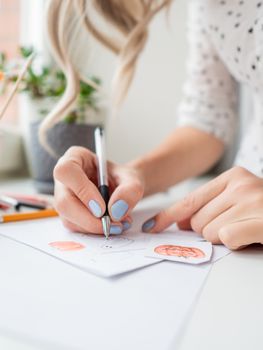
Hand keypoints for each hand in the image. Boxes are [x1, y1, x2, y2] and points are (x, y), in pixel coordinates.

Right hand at [54, 146, 143, 234]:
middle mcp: (64, 178)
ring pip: (68, 218)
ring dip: (94, 227)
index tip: (101, 208)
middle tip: (110, 224)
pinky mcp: (68, 214)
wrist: (122, 189)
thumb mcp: (132, 179)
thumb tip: (116, 210)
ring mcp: (63, 197)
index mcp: (75, 158)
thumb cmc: (122, 178)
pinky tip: (111, 225)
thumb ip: (130, 190)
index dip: (82, 191)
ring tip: (118, 224)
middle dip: (88, 218)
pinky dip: (94, 230)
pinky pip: (76, 227)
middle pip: (64, 201)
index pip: (67, 171)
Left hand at [142, 167, 262, 249]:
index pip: (189, 200)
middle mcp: (242, 184)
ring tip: (246, 229)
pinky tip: (252, 235)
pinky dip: (237, 242)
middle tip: (234, 226)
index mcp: (233, 177)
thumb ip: (209, 207)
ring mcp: (253, 201)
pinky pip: (227, 238)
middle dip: (209, 231)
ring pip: (209, 233)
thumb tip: (178, 221)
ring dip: (224, 238)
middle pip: (196, 221)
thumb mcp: (239, 201)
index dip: (168, 216)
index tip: (152, 227)